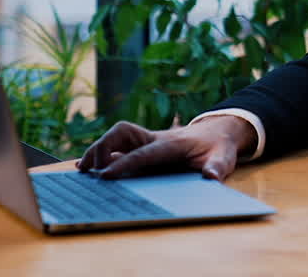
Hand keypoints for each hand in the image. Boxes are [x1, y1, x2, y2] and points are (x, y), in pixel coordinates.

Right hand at [75, 116, 255, 180]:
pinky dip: (100, 153)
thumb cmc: (219, 146)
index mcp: (172, 144)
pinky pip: (117, 146)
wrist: (218, 131)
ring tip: (83, 169)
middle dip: (103, 147)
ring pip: (116, 136)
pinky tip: (86, 166)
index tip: (105, 175)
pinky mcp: (142, 146)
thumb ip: (217, 167)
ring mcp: (147, 140)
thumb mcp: (224, 157)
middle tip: (90, 171)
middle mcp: (155, 138)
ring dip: (98, 148)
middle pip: (123, 133)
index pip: (144, 152)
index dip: (124, 162)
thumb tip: (210, 177)